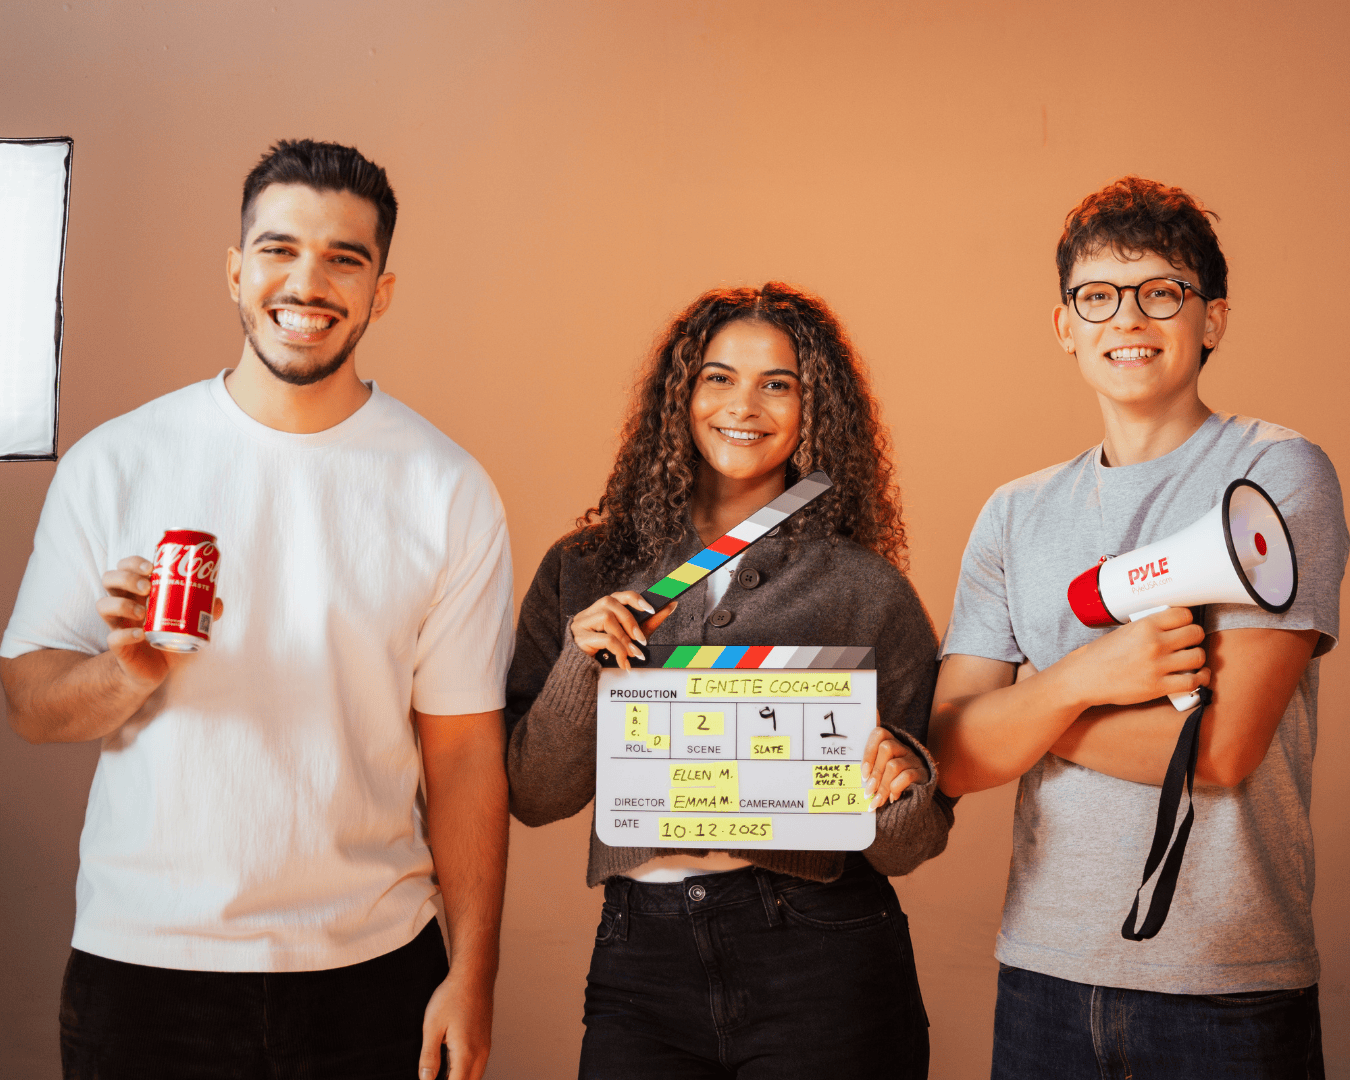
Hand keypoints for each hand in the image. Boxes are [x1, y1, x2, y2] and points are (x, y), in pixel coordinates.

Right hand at [96, 556, 224, 690]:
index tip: (152, 567)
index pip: (125, 567)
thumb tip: (217, 602)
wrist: (155, 669)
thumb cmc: (168, 637)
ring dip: (122, 604)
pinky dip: (125, 634)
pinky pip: (112, 638)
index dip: (133, 563)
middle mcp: (123, 604)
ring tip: (143, 612)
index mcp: (137, 592)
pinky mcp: (118, 647)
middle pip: (109, 579)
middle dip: (126, 578)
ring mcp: (118, 624)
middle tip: (147, 587)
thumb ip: (202, 611)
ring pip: (103, 605)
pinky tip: (140, 634)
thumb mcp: (187, 621)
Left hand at [418, 967, 492, 1079]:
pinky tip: (452, 1067)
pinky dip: (466, 1072)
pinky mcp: (486, 1039)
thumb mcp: (432, 1026)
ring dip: (460, 1078)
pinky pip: (478, 1065)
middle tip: (434, 1077)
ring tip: (442, 1075)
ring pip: (476, 1076)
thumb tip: (425, 1079)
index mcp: (466, 1053)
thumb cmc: (453, 996)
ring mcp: (485, 1046)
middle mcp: (480, 1053)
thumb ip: (429, 1056)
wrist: (474, 975)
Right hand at [570, 591, 676, 670]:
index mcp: (602, 608)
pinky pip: (604, 638)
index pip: (620, 595)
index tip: (651, 610)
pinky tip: (623, 662)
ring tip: (632, 654)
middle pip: (611, 603)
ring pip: (607, 619)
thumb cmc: (608, 651)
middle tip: (642, 641)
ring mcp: (582, 623)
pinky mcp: (579, 637)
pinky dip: (618, 651)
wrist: (584, 671)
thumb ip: (649, 622)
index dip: (636, 599)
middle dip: (631, 623)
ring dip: (624, 638)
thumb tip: (671, 605)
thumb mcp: (631, 636)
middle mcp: (590, 611)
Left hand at [861, 718, 928, 809]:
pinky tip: (892, 798)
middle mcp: (903, 748)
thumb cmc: (893, 781)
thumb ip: (869, 768)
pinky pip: (906, 776)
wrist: (919, 792)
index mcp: (891, 743)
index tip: (863, 773)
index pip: (879, 734)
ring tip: (877, 800)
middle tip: (868, 792)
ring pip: (893, 765)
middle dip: (875, 773)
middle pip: (886, 748)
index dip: (868, 752)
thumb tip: (854, 776)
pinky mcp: (922, 773)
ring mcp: (913, 759)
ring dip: (883, 786)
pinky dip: (896, 788)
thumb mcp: (881, 771)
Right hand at [1063, 607, 1208, 707]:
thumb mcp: (1123, 631)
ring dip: (1197, 658)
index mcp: (1145, 625)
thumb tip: (1169, 627)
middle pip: (1195, 633)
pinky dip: (1199, 679)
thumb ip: (1147, 628)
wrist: (1084, 678)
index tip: (1185, 624)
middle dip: (1195, 637)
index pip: (1183, 614)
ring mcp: (1157, 666)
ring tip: (1192, 659)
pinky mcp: (1158, 686)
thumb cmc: (1100, 655)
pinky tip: (1197, 676)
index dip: (1187, 620)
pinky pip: (1192, 682)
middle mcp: (1154, 643)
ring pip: (1198, 656)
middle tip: (1189, 642)